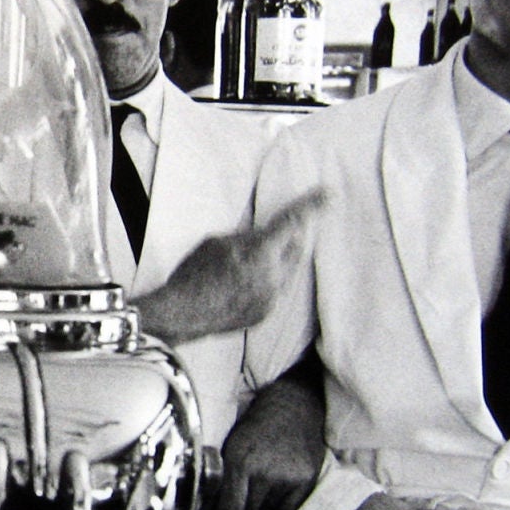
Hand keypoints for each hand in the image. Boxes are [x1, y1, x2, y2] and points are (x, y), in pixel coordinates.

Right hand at [135, 187, 325, 344]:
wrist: (180, 315)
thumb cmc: (193, 275)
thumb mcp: (216, 242)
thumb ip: (246, 238)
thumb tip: (262, 238)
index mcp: (260, 252)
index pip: (292, 223)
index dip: (312, 207)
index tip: (328, 194)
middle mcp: (272, 277)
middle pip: (297, 248)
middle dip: (294, 236)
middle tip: (286, 229)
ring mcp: (271, 299)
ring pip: (288, 271)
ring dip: (280, 260)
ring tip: (255, 258)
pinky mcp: (265, 315)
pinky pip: (276, 290)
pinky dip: (268, 280)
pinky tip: (245, 281)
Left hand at [203, 352, 324, 509]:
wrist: (293, 408)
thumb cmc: (254, 427)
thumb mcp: (229, 444)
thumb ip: (219, 475)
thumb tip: (206, 507)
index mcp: (240, 460)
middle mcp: (266, 472)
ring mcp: (289, 479)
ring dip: (254, 509)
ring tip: (252, 491)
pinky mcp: (306, 482)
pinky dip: (274, 508)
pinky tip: (270, 491)